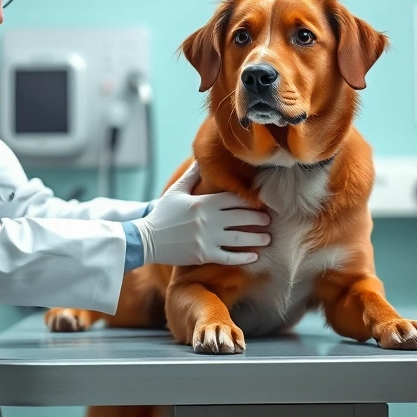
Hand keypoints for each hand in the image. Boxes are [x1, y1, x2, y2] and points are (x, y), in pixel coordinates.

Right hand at [132, 162, 269, 265]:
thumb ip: (192, 176)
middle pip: (241, 217)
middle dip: (258, 219)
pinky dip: (243, 257)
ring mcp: (207, 239)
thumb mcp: (176, 191)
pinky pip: (228, 257)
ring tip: (267, 238)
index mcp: (203, 202)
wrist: (147, 239)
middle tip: (269, 221)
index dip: (249, 201)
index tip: (261, 203)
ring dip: (256, 238)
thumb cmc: (162, 214)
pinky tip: (254, 256)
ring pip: (239, 238)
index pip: (233, 199)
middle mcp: (208, 220)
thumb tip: (201, 159)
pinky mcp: (203, 255)